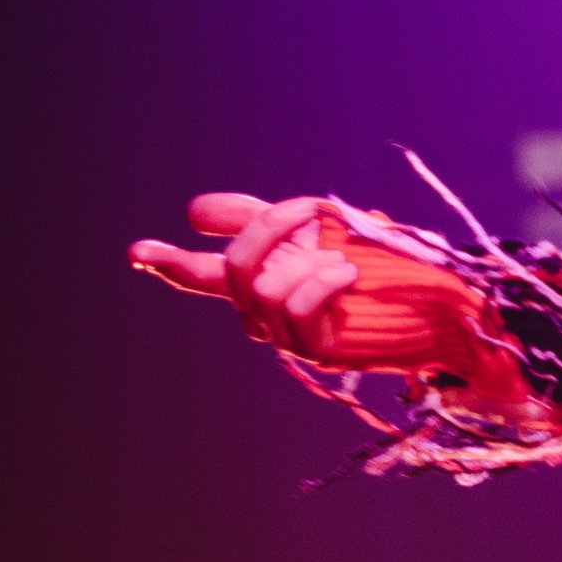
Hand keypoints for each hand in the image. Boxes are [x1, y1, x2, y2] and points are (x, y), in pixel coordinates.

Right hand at [130, 191, 360, 353]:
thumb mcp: (310, 230)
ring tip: (343, 261)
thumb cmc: (369, 262)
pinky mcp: (314, 352)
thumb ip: (255, 219)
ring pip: (265, 289)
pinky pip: (296, 308)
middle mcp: (263, 314)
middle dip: (269, 229)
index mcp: (257, 282)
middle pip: (235, 267)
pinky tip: (348, 274)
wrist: (426, 296)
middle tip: (309, 208)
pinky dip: (323, 282)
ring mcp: (286, 337)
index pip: (202, 274)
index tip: (136, 251)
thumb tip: (191, 212)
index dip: (166, 263)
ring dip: (308, 261)